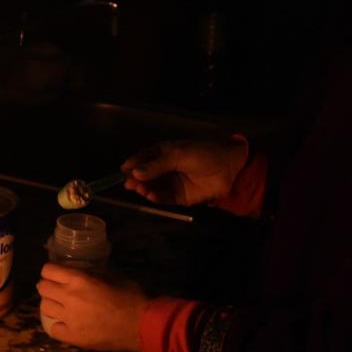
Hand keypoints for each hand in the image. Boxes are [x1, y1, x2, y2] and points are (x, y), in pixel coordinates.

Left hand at [37, 263, 150, 351]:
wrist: (140, 326)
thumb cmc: (131, 298)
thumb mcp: (113, 277)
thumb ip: (94, 274)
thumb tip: (84, 272)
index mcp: (79, 279)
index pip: (48, 270)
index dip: (51, 272)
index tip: (57, 275)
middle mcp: (68, 296)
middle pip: (42, 288)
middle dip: (48, 287)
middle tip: (57, 291)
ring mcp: (68, 318)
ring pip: (44, 307)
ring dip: (51, 305)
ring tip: (61, 308)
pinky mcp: (71, 336)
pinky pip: (52, 329)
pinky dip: (57, 325)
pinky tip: (65, 324)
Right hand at [121, 136, 248, 205]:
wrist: (228, 167)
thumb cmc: (203, 154)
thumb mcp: (178, 154)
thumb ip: (157, 164)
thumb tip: (136, 173)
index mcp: (164, 153)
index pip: (144, 158)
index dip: (133, 163)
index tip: (123, 170)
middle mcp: (165, 168)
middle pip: (146, 175)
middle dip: (136, 179)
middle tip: (129, 184)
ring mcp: (172, 183)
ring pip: (153, 187)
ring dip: (145, 189)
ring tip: (140, 189)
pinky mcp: (179, 197)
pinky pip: (164, 198)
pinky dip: (156, 197)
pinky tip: (151, 196)